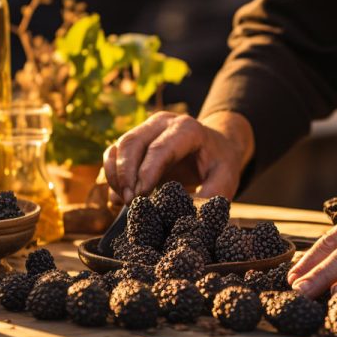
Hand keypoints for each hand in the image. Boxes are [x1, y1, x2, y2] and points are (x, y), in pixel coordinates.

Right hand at [102, 111, 254, 204]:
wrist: (217, 146)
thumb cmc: (220, 163)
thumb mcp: (225, 179)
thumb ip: (210, 196)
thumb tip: (184, 214)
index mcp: (187, 129)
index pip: (160, 148)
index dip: (146, 172)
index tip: (141, 197)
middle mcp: (163, 123)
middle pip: (132, 143)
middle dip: (126, 175)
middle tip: (130, 202)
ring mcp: (147, 128)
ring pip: (119, 146)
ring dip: (115, 175)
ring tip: (123, 201)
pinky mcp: (136, 139)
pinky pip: (114, 153)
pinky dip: (110, 174)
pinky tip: (118, 195)